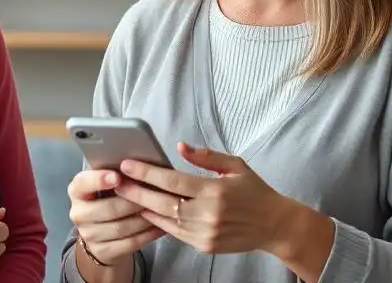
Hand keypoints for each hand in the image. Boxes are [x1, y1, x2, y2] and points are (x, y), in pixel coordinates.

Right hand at [68, 169, 163, 265]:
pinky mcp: (102, 251)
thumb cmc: (107, 197)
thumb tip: (138, 165)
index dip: (99, 180)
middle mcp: (78, 213)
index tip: (117, 176)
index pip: (83, 183)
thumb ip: (116, 173)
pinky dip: (147, 234)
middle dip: (133, 201)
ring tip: (161, 209)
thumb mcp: (105, 183)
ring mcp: (89, 235)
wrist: (100, 234)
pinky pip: (129, 243)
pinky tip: (160, 226)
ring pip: (121, 227)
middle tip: (153, 194)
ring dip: (144, 218)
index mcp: (76, 191)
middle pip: (108, 208)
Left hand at [114, 143, 297, 254]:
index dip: (147, 172)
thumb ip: (206, 156)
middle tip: (117, 181)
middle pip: (162, 202)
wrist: (275, 226)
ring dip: (142, 208)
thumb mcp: (235, 165)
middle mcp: (208, 214)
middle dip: (136, 191)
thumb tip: (180, 146)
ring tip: (124, 195)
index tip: (128, 164)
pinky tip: (145, 211)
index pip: (173, 181)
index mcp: (215, 190)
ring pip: (164, 220)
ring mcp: (205, 233)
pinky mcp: (204, 245)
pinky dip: (157, 222)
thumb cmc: (255, 191)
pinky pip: (174, 233)